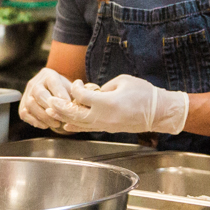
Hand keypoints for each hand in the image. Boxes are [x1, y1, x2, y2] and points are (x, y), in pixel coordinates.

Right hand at [20, 67, 77, 131]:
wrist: (52, 92)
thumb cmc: (64, 92)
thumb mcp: (71, 89)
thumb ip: (75, 94)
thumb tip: (81, 101)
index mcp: (49, 75)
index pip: (53, 82)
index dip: (59, 93)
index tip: (67, 103)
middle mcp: (35, 82)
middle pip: (39, 93)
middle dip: (50, 107)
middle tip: (60, 117)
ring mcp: (27, 93)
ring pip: (30, 103)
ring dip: (43, 116)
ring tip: (56, 123)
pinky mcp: (22, 105)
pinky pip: (24, 113)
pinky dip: (35, 121)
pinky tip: (45, 125)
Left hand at [61, 74, 188, 135]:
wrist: (159, 112)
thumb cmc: (144, 94)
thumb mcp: (123, 81)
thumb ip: (105, 86)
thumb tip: (93, 91)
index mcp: (107, 102)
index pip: (82, 96)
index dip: (76, 88)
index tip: (77, 82)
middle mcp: (104, 116)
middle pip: (75, 113)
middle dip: (61, 107)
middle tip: (50, 101)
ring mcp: (106, 125)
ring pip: (80, 123)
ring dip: (65, 117)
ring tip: (52, 112)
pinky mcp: (109, 129)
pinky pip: (89, 128)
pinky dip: (76, 126)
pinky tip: (67, 125)